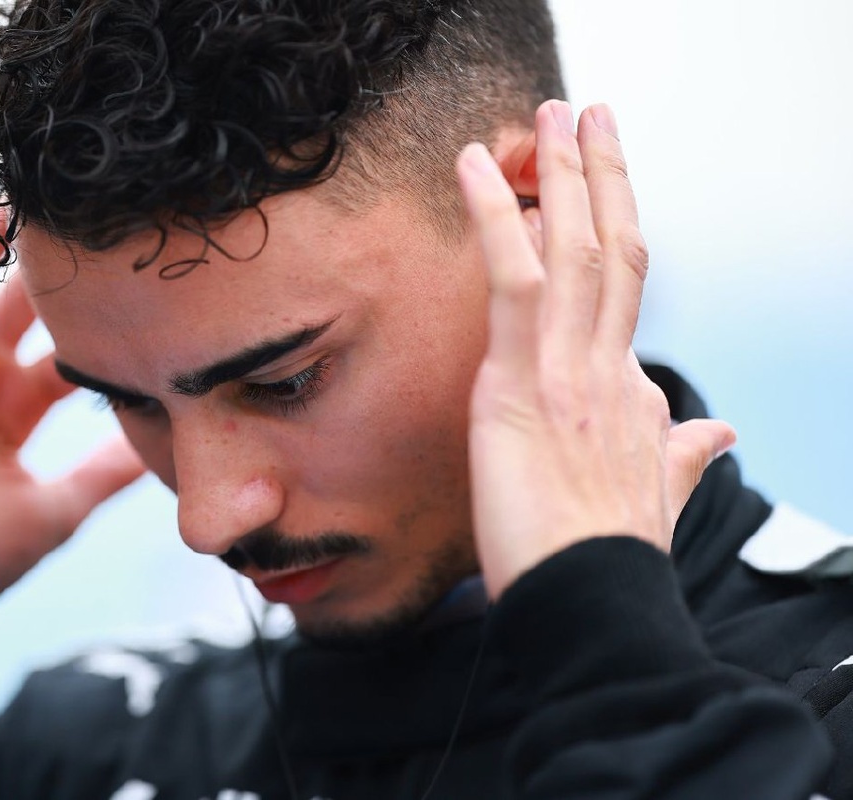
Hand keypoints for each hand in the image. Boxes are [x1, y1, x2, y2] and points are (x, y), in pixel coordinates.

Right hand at [0, 200, 145, 606]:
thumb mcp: (56, 511)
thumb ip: (106, 473)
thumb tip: (172, 450)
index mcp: (16, 405)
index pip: (65, 342)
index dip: (100, 311)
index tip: (146, 270)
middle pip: (17, 300)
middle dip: (48, 262)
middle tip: (92, 208)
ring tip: (27, 185)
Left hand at [457, 101, 735, 599]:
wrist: (593, 607)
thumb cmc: (605, 563)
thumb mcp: (652, 499)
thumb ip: (680, 457)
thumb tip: (717, 434)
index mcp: (630, 397)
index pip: (619, 298)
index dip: (607, 237)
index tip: (591, 198)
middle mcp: (609, 370)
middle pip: (614, 251)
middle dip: (603, 177)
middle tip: (589, 115)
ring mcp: (570, 369)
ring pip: (574, 247)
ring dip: (563, 171)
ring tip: (553, 110)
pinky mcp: (523, 380)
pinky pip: (512, 277)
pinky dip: (493, 216)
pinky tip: (472, 166)